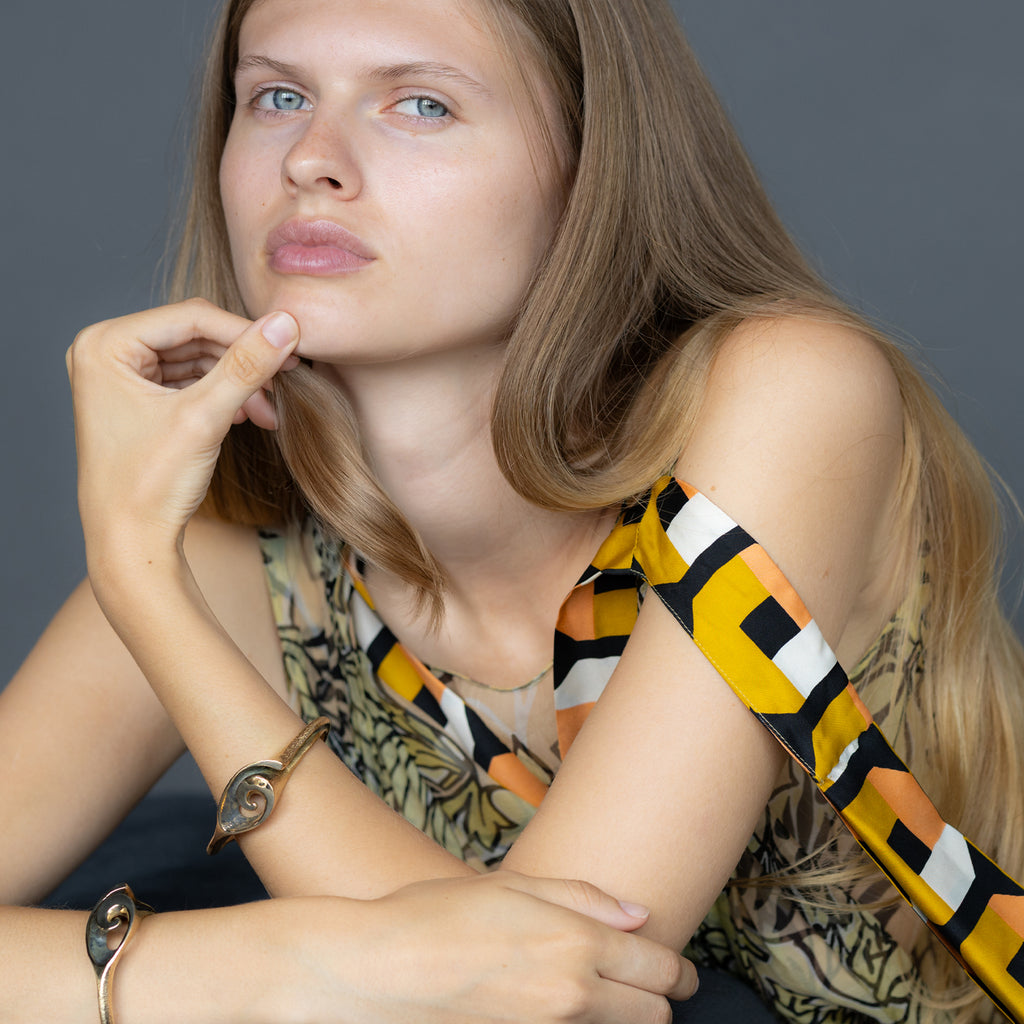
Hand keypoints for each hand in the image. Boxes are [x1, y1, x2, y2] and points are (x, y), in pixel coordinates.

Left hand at [66, 298, 298, 571]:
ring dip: (237, 382)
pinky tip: (246, 416)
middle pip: (194, 337)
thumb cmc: (149, 484)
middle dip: (242, 361)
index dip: (245, 331)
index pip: (190, 318)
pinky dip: (222, 396)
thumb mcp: (204, 417)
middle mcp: (105, 353)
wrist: (131, 544)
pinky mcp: (137, 400)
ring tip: (267, 411)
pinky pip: (189, 382)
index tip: (291, 347)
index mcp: (104, 345)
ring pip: (197, 360)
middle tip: (285, 379)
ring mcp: (120, 378)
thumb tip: (287, 324)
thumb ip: (247, 366)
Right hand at [297, 873, 697, 1023]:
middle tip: (640, 981)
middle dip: (656, 997)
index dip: (678, 970)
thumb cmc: (435, 916)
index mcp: (575, 945)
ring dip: (624, 1018)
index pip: (660, 969)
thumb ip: (582, 898)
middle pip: (653, 1014)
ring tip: (600, 995)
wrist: (374, 972)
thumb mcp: (511, 886)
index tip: (678, 970)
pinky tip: (559, 1007)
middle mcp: (572, 997)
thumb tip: (637, 914)